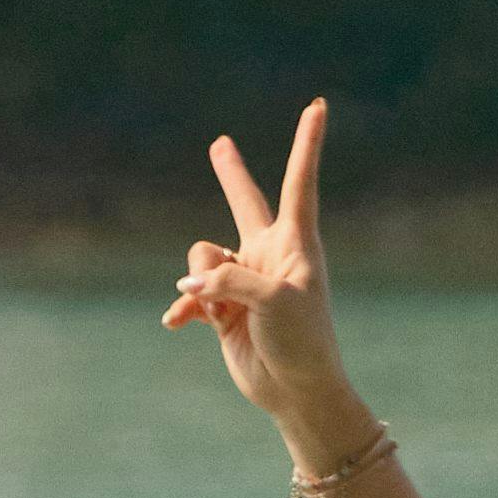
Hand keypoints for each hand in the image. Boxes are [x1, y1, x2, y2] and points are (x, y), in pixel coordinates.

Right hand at [165, 101, 347, 432]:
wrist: (296, 390)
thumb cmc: (302, 342)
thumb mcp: (273, 301)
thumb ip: (229, 279)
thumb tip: (190, 286)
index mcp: (295, 242)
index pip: (299, 182)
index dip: (306, 143)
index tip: (318, 106)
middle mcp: (269, 253)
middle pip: (244, 201)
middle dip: (229, 174)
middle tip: (219, 145)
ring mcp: (244, 279)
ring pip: (201, 257)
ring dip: (199, 282)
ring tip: (215, 311)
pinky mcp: (224, 307)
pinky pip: (190, 294)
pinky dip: (183, 308)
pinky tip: (178, 325)